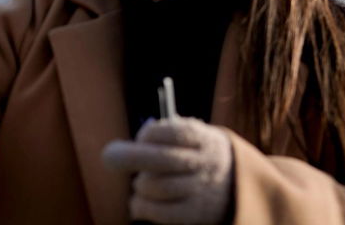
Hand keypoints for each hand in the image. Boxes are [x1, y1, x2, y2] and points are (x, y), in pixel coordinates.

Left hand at [103, 117, 233, 224]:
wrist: (234, 183)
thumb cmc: (198, 155)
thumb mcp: (194, 136)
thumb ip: (168, 135)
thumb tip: (132, 146)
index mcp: (204, 138)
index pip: (174, 132)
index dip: (150, 134)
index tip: (141, 138)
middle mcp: (204, 163)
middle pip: (164, 159)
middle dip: (131, 156)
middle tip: (109, 156)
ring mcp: (201, 189)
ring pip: (160, 187)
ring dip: (141, 185)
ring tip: (140, 184)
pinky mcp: (196, 213)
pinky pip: (163, 213)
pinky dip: (142, 207)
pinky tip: (137, 203)